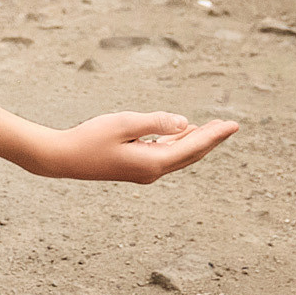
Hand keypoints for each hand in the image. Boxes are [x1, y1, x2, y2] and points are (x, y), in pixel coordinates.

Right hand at [0, 90, 237, 182]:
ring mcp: (142, 172)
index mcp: (152, 163)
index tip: (234, 125)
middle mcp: (151, 172)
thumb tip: (185, 124)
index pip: (192, 147)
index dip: (214, 135)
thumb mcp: (124, 123)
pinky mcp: (133, 167)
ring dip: (194, 141)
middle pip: (189, 154)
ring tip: (213, 128)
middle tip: (230, 125)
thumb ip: (155, 122)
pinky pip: (164, 155)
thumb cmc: (90, 137)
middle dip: (210, 139)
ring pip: (177, 156)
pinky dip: (177, 143)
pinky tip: (181, 133)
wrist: (61, 158)